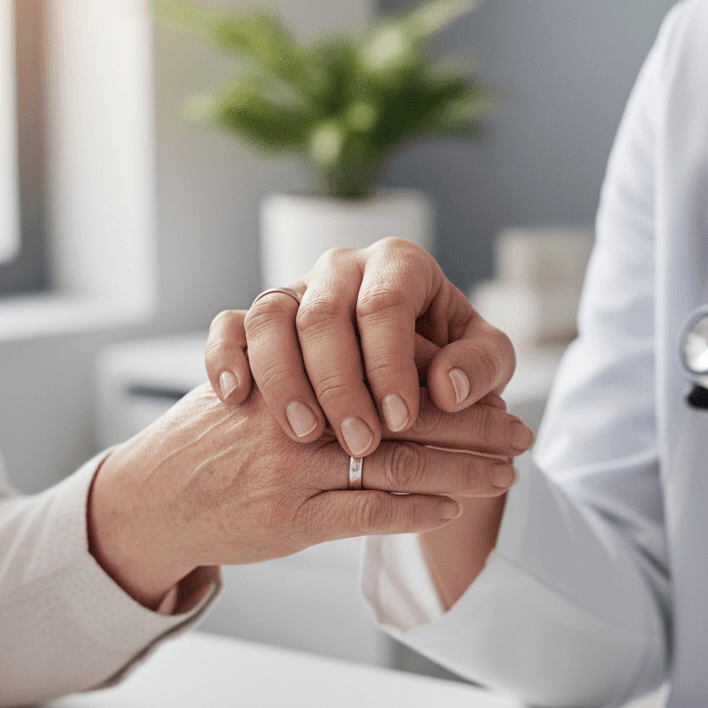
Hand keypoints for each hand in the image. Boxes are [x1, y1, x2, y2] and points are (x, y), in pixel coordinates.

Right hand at [87, 382, 521, 611]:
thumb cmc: (214, 437)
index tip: (499, 399)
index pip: (393, 369)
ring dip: (459, 471)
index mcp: (298, 366)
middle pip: (406, 414)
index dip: (452, 389)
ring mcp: (293, 466)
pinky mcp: (286, 518)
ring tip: (505, 476)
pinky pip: (363, 513)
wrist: (150, 497)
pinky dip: (411, 512)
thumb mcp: (261, 384)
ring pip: (395, 461)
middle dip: (474, 428)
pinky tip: (449, 509)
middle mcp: (299, 409)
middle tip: (522, 437)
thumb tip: (397, 380)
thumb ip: (320, 375)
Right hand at [205, 238, 522, 458]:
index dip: (390, 363)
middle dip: (340, 384)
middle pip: (323, 315)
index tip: (401, 419)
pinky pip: (227, 327)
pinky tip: (236, 396)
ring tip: (304, 433)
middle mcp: (341, 270)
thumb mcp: (482, 359)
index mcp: (398, 265)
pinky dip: (225, 357)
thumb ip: (482, 366)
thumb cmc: (447, 360)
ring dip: (284, 378)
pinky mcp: (258, 321)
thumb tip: (449, 387)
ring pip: (269, 318)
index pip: (384, 303)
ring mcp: (295, 293)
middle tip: (361, 441)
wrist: (401, 367)